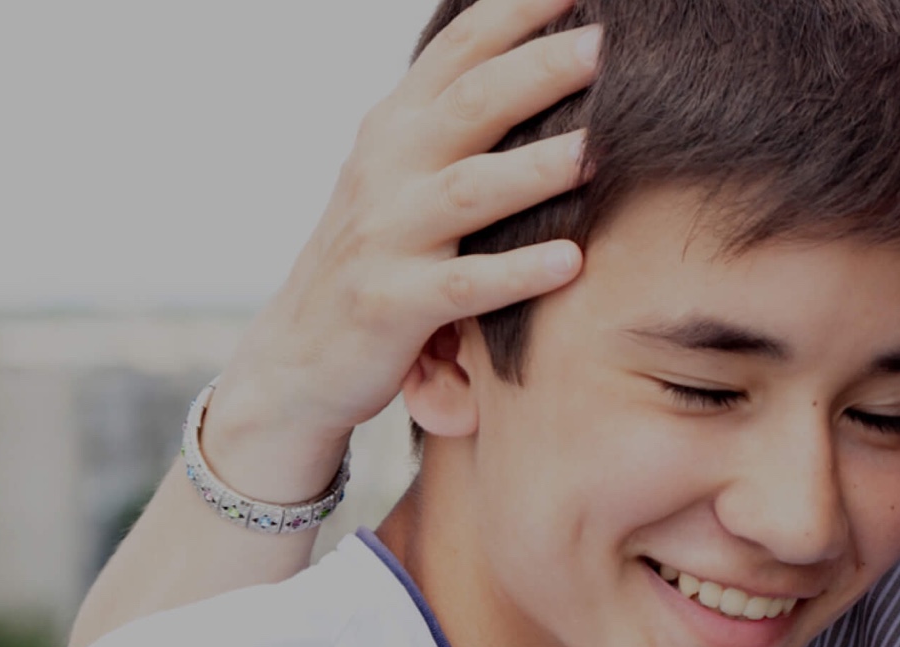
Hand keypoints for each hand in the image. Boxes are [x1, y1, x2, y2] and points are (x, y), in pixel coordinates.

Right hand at [204, 0, 598, 502]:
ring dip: (537, 168)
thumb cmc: (377, 256)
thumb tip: (538, 57)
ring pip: (470, 190)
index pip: (460, 51)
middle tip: (605, 46)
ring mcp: (385, 236)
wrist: (295, 359)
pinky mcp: (390, 305)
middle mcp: (386, 168)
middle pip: (472, 105)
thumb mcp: (402, 173)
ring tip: (601, 150)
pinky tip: (570, 262)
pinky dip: (515, 273)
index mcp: (397, 126)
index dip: (515, 12)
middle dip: (540, 71)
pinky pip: (461, 287)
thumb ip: (457, 119)